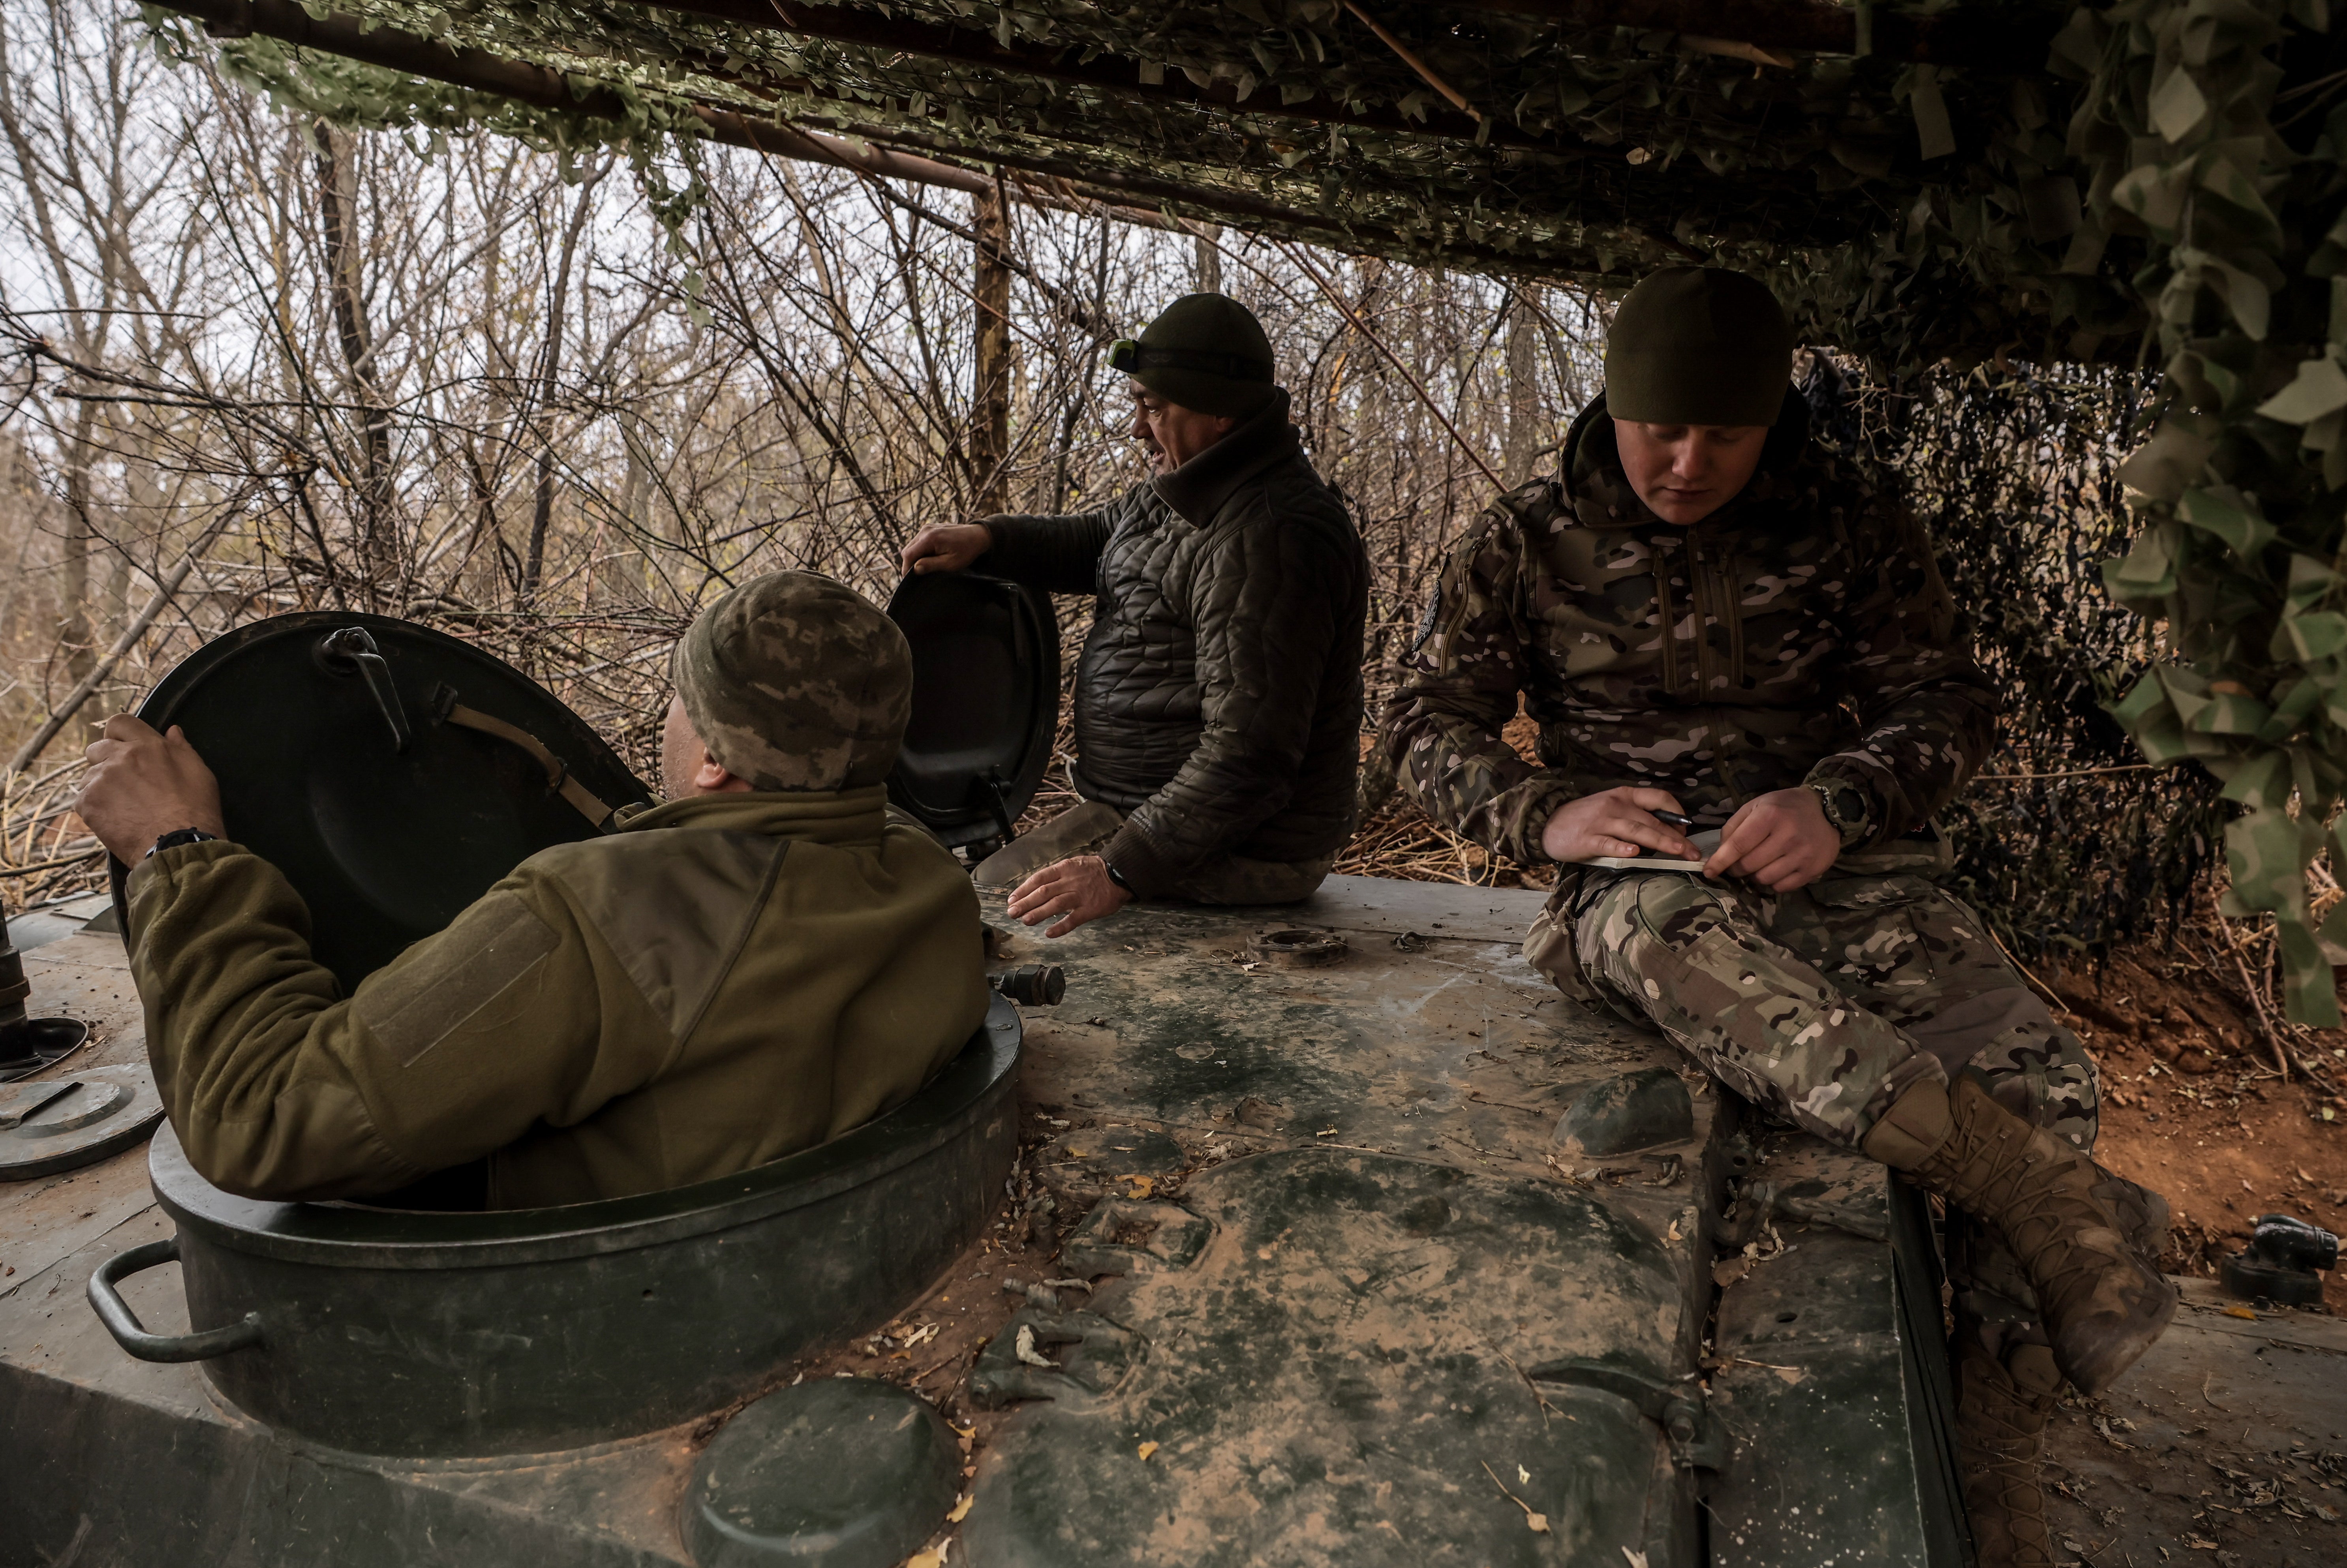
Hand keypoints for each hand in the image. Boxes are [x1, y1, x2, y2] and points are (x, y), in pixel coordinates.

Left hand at [77, 714, 225, 861]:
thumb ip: (181, 748)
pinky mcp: (87, 803)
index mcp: (147, 746)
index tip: (122, 746)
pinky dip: (94, 808)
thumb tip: (172, 731)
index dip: (118, 733)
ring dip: (100, 786)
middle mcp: (120, 757)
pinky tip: (114, 819)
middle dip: (105, 760)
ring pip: (88, 776)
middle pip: (96, 748)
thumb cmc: (196, 810)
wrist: (179, 845)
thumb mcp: (199, 772)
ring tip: (121, 807)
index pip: (120, 722)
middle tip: (122, 781)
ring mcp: (100, 780)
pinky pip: (82, 799)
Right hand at [900, 522, 993, 575]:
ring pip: (912, 546)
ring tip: (925, 567)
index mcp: (930, 538)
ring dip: (915, 557)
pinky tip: (930, 558)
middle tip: (918, 576)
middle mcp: (926, 530)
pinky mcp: (930, 528)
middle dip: (910, 564)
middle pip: (908, 550)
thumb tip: (915, 569)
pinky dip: (920, 551)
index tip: (909, 580)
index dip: (906, 568)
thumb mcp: (951, 563)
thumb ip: (931, 565)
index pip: (909, 555)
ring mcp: (927, 528)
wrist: (978, 536)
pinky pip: (918, 542)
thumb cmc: (967, 550)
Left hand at [1006, 855, 1131, 937]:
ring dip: (1038, 913)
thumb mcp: (1073, 865)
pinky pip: (1073, 919)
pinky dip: (1060, 927)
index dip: (1023, 889)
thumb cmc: (1093, 871)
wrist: (1119, 874)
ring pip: (1055, 904)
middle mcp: (1070, 882)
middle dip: (1025, 903)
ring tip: (1025, 921)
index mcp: (1064, 869)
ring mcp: (1080, 896)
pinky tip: (1049, 933)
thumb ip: (1056, 875)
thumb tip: (1035, 887)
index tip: (1012, 899)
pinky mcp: (1090, 909)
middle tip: (1012, 912)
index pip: (1038, 879)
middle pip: (1043, 892)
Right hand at [1540, 787, 1694, 862]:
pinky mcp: (1588, 838)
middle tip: (1694, 853)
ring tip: (1678, 852)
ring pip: (1637, 830)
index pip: (1659, 797)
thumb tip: (1666, 831)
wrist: (1548, 822)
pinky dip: (1622, 847)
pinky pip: (1608, 843)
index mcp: (1625, 795)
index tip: (1687, 830)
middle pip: (1652, 820)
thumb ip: (1635, 815)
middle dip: (1676, 838)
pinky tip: (1635, 852)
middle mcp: (1616, 805)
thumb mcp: (1612, 807)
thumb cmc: (1585, 818)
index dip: (1677, 813)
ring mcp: (1601, 821)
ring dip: (1660, 842)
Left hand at [1705, 787, 1840, 892]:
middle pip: (1749, 865)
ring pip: (1764, 879)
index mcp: (1770, 816)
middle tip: (1738, 863)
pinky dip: (1773, 882)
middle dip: (1737, 868)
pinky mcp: (1813, 869)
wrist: (1825, 809)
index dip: (1720, 861)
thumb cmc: (1783, 807)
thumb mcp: (1756, 806)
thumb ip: (1734, 827)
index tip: (1708, 872)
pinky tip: (1776, 869)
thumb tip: (1719, 853)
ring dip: (1755, 876)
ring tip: (1759, 864)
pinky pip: (1782, 887)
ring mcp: (1802, 854)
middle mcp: (1788, 835)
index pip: (1738, 845)